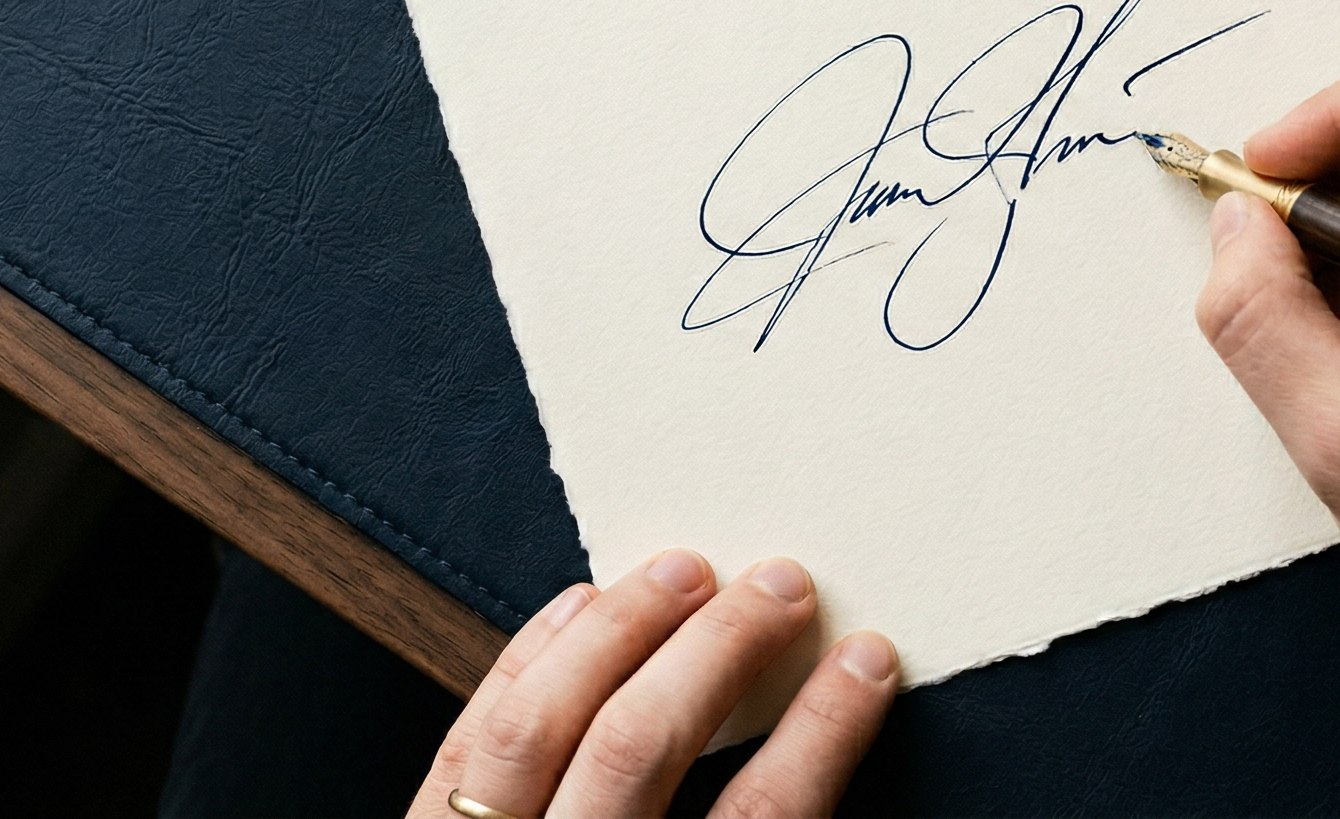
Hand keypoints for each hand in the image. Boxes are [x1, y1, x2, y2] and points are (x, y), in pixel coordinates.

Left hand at [412, 550, 895, 818]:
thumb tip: (818, 769)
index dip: (822, 734)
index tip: (869, 661)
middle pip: (644, 748)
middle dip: (722, 650)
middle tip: (788, 585)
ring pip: (545, 724)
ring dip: (623, 631)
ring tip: (688, 570)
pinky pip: (471, 735)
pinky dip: (528, 656)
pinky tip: (581, 603)